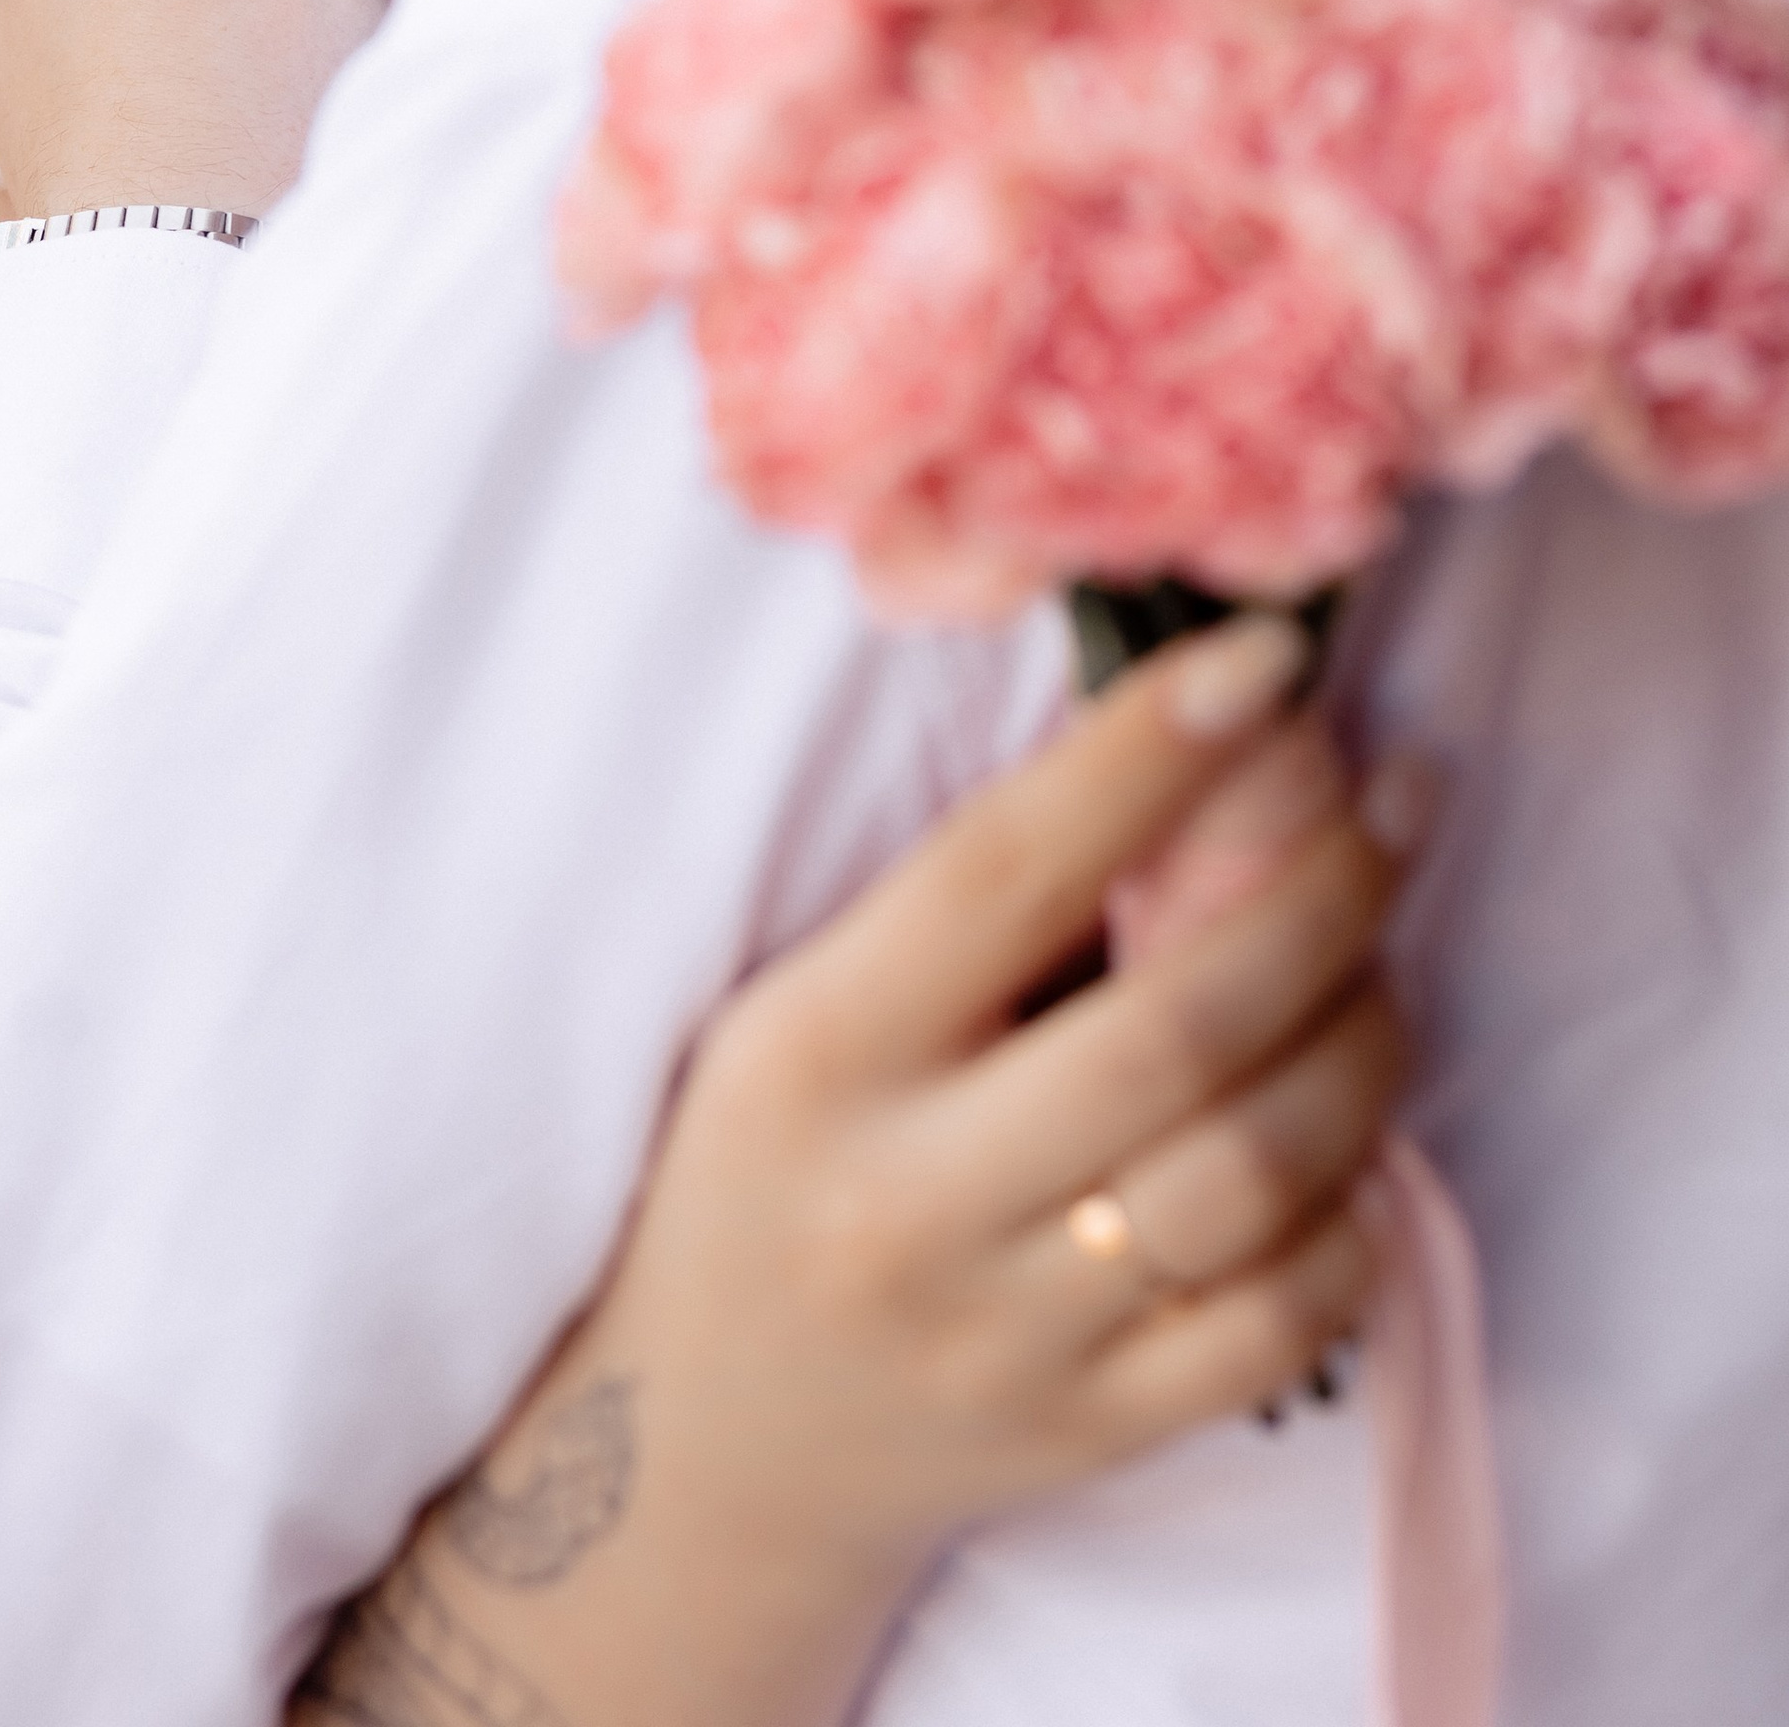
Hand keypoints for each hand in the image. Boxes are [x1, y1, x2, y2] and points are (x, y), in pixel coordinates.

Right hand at [300, 615, 1417, 1726]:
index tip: (1266, 659)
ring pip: (1251, 1178)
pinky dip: (1346, 1220)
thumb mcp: (800, 1010)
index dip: (1147, 755)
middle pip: (1173, 1033)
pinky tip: (1354, 1141)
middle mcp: (908, 1198)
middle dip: (1322, 895)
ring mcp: (1004, 1336)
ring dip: (1360, 1048)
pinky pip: (1276, 1327)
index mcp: (816, 1049)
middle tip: (1397, 800)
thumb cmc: (769, 1163)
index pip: (1005, 872)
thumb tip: (1188, 752)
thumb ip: (963, 914)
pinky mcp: (1085, 1441)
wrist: (706, 1445)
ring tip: (1384, 966)